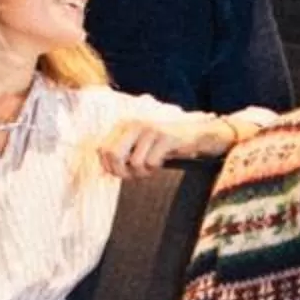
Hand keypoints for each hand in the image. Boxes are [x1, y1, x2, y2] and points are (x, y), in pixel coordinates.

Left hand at [98, 112, 240, 175]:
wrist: (197, 133)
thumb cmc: (166, 142)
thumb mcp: (140, 142)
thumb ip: (122, 151)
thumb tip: (103, 171)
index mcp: (125, 124)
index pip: (102, 149)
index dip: (109, 166)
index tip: (121, 173)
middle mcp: (134, 123)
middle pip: (113, 155)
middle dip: (121, 172)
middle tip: (133, 176)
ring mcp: (150, 129)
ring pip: (134, 163)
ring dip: (142, 172)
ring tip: (151, 168)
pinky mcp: (165, 137)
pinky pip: (151, 162)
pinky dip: (155, 169)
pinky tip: (161, 163)